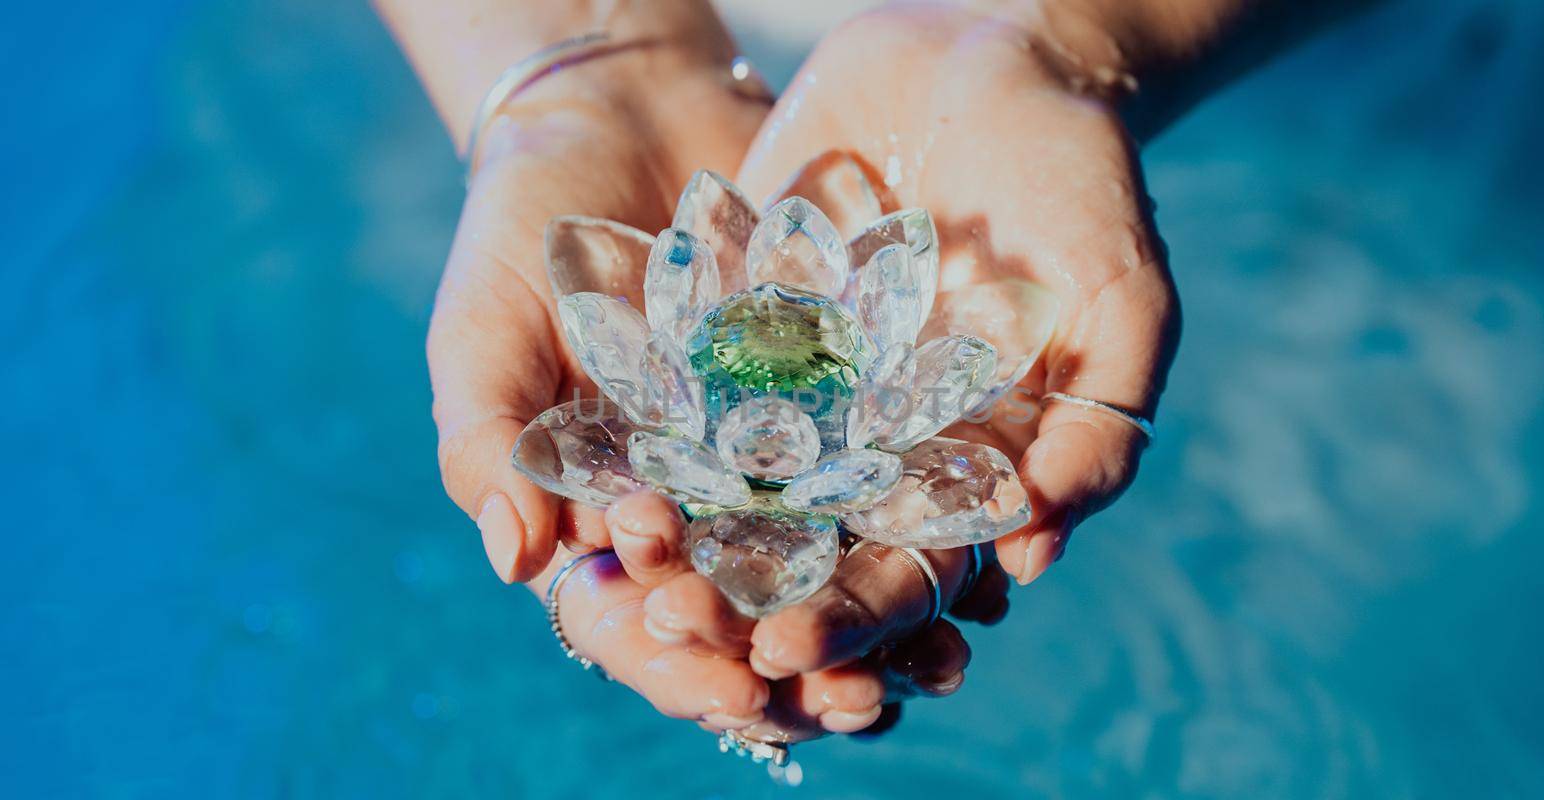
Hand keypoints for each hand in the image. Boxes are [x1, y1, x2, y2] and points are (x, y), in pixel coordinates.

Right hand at [421, 8, 977, 741]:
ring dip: (883, 619)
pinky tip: (981, 558)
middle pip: (744, 613)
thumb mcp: (487, 333)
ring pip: (828, 563)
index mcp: (599, 515)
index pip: (633, 619)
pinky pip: (886, 475)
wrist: (617, 117)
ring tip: (941, 659)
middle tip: (863, 699)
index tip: (730, 683)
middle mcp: (692, 504)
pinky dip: (928, 520)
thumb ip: (490, 443)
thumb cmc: (523, 234)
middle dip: (800, 660)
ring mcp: (766, 459)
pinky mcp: (836, 401)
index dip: (677, 660)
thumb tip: (515, 560)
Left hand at [616, 3, 1179, 684]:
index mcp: (959, 458)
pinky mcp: (739, 305)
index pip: (904, 564)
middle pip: (801, 535)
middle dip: (740, 586)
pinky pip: (683, 361)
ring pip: (728, 465)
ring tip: (622, 554)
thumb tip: (1038, 548)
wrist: (994, 51)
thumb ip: (1098, 426)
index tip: (790, 652)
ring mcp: (800, 372)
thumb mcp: (1122, 303)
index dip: (851, 613)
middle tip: (677, 628)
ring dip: (677, 517)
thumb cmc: (1083, 183)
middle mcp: (872, 432)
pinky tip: (578, 443)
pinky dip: (638, 403)